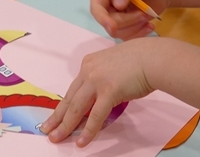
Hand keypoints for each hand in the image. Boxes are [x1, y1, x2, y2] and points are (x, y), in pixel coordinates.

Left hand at [42, 38, 157, 146]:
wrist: (152, 58)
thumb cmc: (139, 61)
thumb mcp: (112, 65)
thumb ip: (102, 78)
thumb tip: (98, 97)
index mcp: (89, 64)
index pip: (73, 89)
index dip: (64, 105)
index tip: (56, 115)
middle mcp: (88, 71)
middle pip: (69, 99)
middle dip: (57, 117)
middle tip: (47, 130)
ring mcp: (97, 81)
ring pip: (76, 108)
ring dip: (66, 126)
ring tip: (56, 138)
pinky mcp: (108, 91)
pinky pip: (95, 116)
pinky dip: (88, 131)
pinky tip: (81, 142)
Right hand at [92, 0, 169, 39]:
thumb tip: (117, 5)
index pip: (96, 8)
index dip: (102, 18)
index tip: (113, 26)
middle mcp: (107, 5)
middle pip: (109, 22)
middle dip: (128, 21)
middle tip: (144, 14)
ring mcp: (116, 17)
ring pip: (119, 32)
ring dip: (135, 27)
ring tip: (147, 17)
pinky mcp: (126, 27)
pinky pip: (128, 37)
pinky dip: (139, 34)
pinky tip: (149, 25)